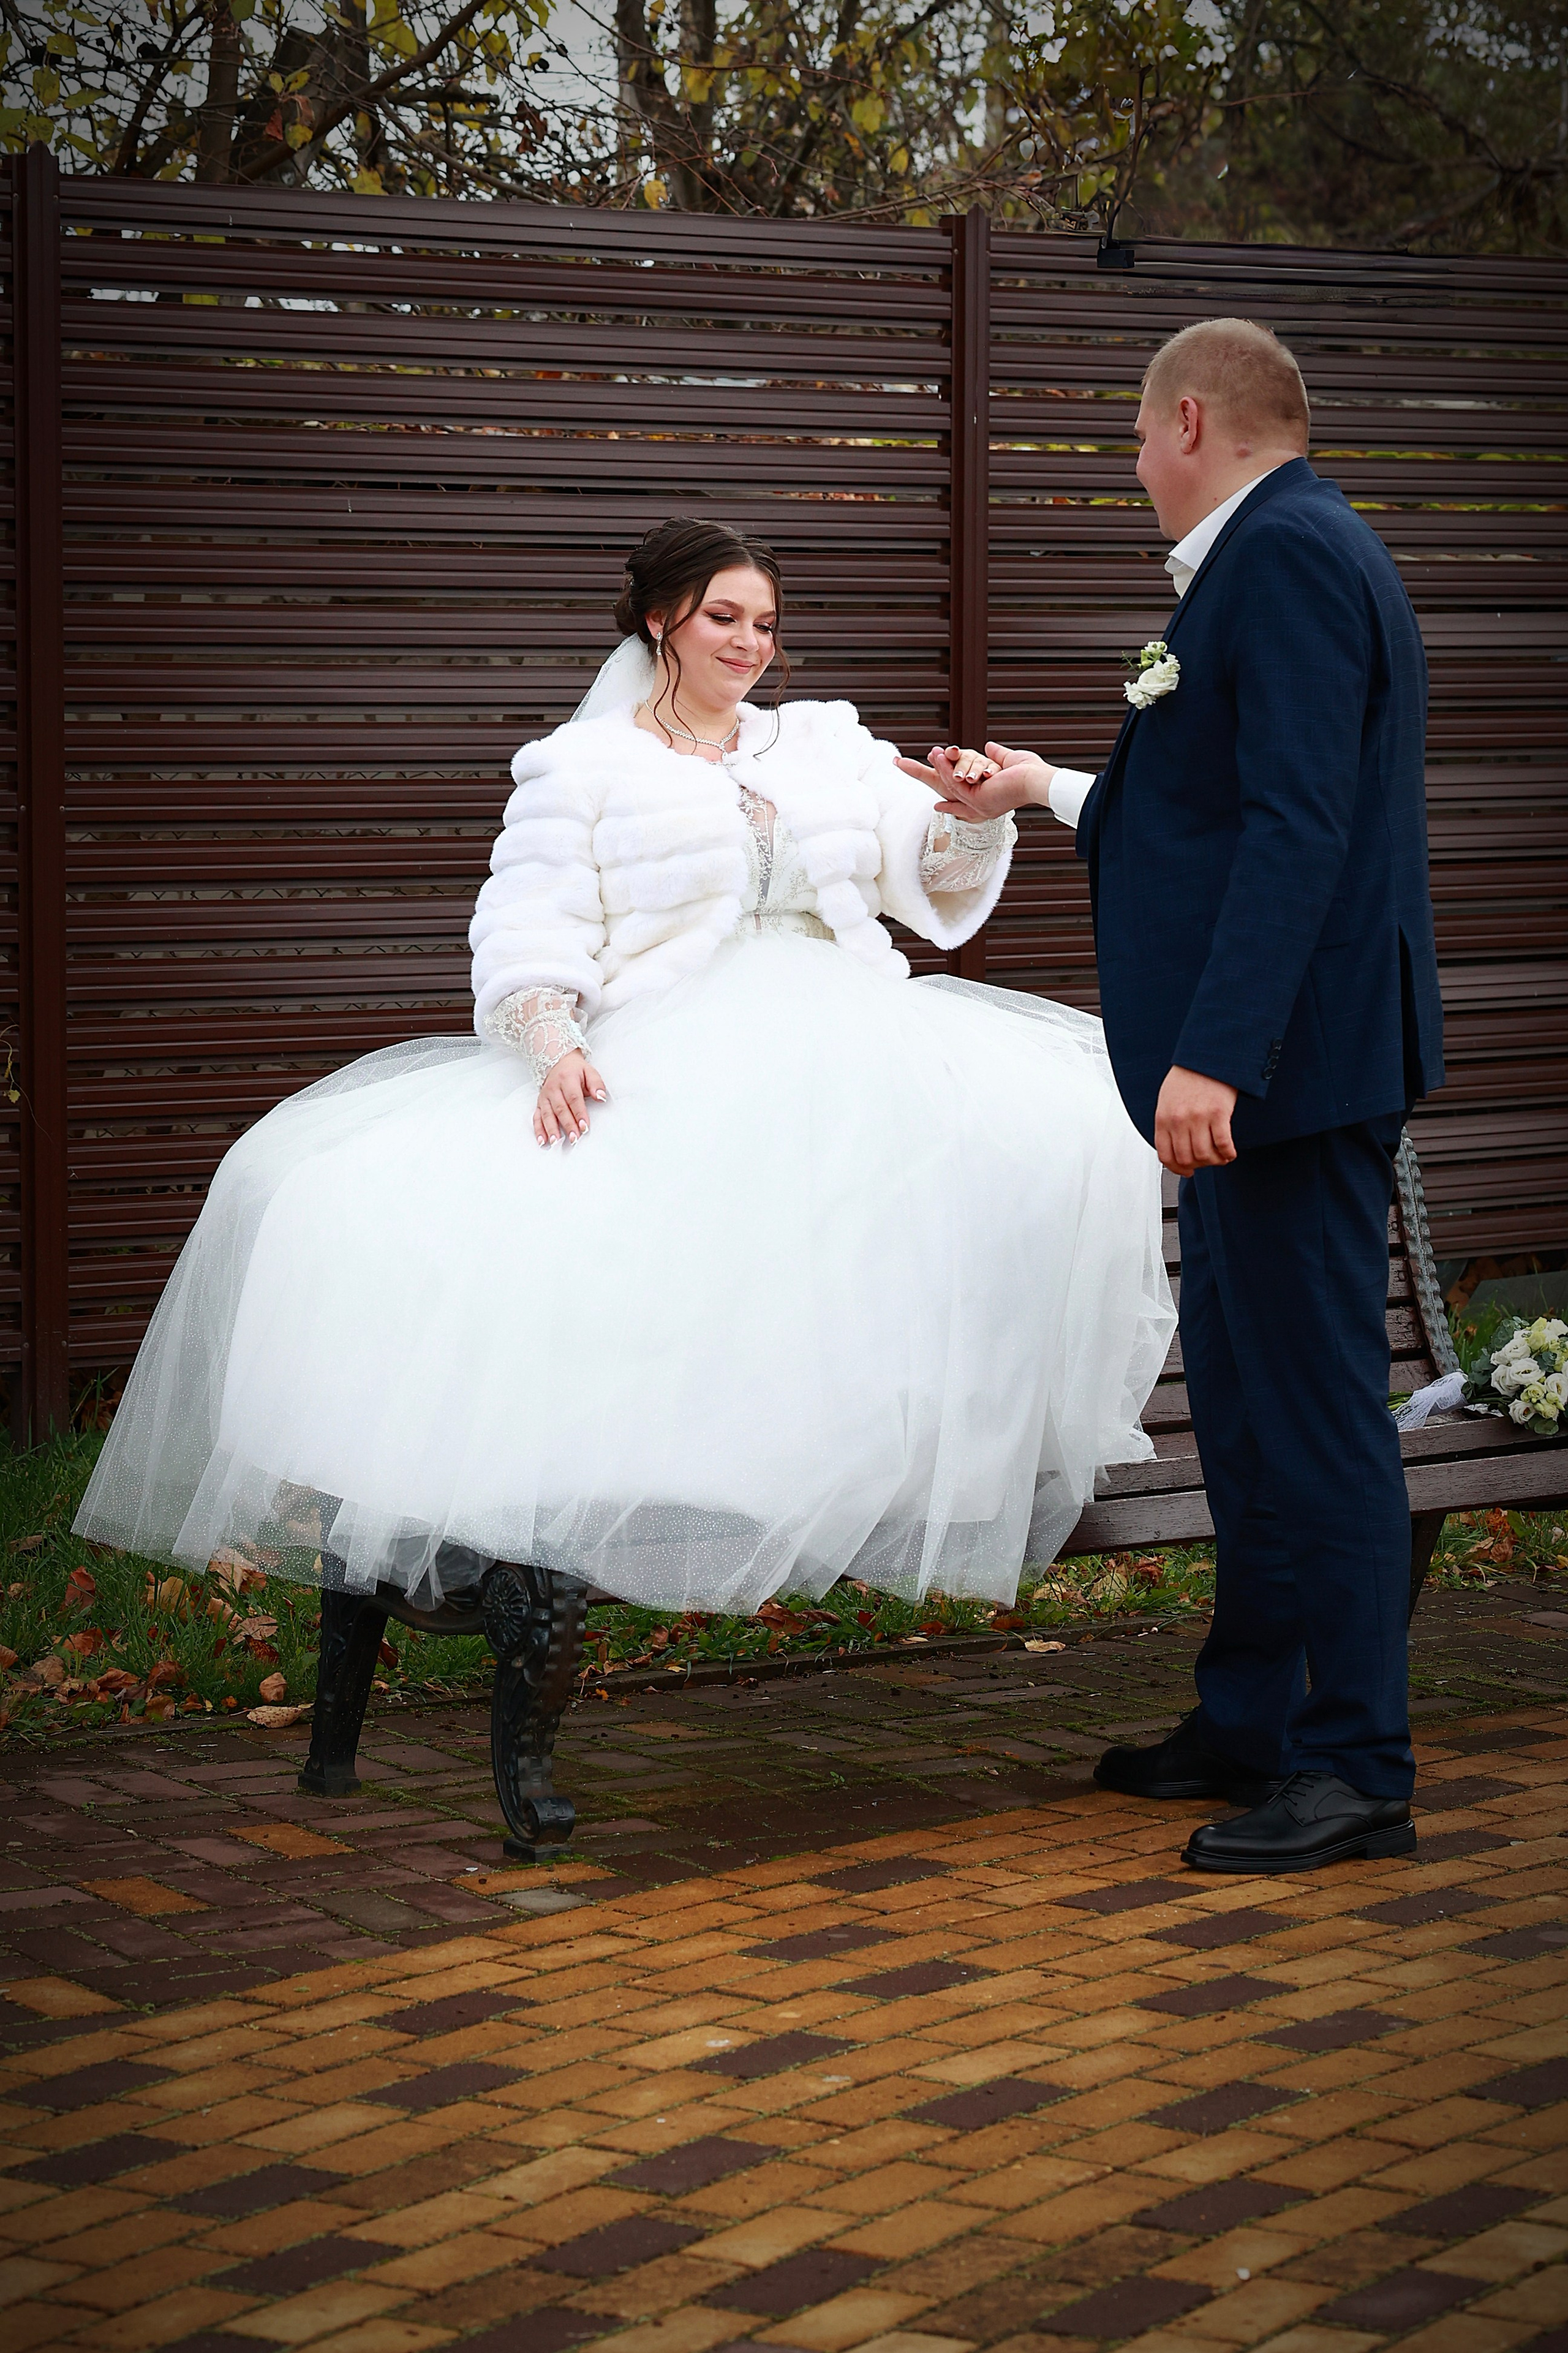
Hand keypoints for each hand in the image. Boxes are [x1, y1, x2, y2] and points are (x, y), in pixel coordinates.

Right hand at [534, 1049, 607, 1148]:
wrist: (559, 1062)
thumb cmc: (576, 1070)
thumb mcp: (590, 1072)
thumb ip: (597, 1084)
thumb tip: (601, 1097)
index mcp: (567, 1079)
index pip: (573, 1098)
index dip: (579, 1113)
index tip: (584, 1126)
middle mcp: (553, 1088)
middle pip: (560, 1109)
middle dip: (567, 1125)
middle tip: (574, 1138)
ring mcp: (545, 1096)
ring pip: (547, 1114)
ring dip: (551, 1130)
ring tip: (556, 1142)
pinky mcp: (539, 1103)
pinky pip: (537, 1117)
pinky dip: (538, 1130)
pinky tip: (542, 1140)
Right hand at [896, 740, 1056, 821]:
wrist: (1036, 779)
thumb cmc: (1029, 773)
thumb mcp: (1009, 762)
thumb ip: (997, 756)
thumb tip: (989, 747)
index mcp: (988, 802)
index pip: (963, 804)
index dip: (950, 805)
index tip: (938, 805)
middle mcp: (980, 808)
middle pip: (949, 792)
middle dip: (931, 777)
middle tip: (909, 764)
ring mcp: (977, 806)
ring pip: (950, 785)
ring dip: (939, 768)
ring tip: (931, 752)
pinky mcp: (975, 799)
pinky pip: (954, 782)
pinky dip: (945, 769)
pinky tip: (937, 756)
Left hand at [1155, 1066, 1238, 1176]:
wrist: (1206, 1057)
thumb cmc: (1187, 1077)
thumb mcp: (1167, 1100)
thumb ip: (1168, 1123)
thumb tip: (1174, 1147)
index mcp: (1163, 1118)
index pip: (1166, 1155)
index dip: (1177, 1169)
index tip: (1186, 1171)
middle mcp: (1179, 1120)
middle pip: (1186, 1159)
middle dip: (1197, 1166)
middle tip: (1206, 1163)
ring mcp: (1199, 1118)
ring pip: (1205, 1156)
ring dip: (1214, 1162)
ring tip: (1220, 1158)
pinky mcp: (1218, 1113)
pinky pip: (1223, 1144)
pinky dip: (1228, 1154)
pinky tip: (1230, 1153)